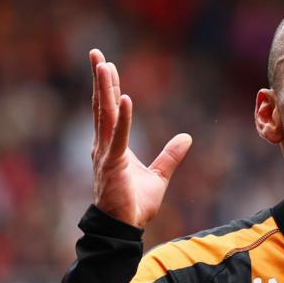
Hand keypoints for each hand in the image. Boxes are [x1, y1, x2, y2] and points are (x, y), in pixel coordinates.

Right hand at [90, 49, 191, 227]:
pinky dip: (123, 118)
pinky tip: (125, 98)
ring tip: (104, 66)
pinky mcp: (113, 164)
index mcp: (112, 146)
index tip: (105, 65)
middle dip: (100, 79)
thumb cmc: (135, 205)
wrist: (124, 228)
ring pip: (105, 115)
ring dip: (105, 89)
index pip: (109, 111)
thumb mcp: (159, 176)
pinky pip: (119, 137)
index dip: (108, 88)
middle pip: (102, 106)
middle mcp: (104, 146)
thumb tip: (187, 138)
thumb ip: (170, 156)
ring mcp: (106, 154)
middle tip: (96, 54)